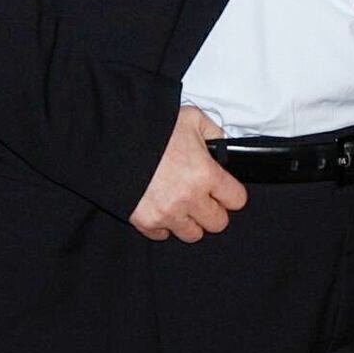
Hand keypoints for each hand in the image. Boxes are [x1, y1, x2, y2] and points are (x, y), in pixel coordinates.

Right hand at [130, 106, 247, 242]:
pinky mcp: (146, 221)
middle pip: (218, 222)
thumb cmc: (154, 128)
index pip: (236, 199)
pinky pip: (163, 235)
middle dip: (214, 210)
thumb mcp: (192, 118)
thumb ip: (214, 132)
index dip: (231, 193)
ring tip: (182, 203)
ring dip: (191, 221)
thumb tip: (222, 146)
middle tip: (203, 197)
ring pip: (193, 234)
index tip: (224, 189)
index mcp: (205, 174)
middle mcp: (190, 199)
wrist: (117, 138)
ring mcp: (167, 213)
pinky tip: (162, 206)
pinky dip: (164, 224)